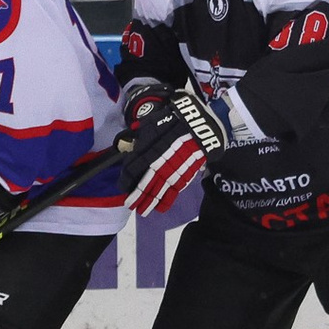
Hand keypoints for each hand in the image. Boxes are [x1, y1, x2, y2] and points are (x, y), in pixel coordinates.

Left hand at [117, 83, 223, 215]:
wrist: (205, 119)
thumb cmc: (177, 116)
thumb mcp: (155, 119)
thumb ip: (141, 131)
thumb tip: (129, 142)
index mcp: (152, 144)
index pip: (136, 165)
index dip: (129, 178)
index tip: (123, 188)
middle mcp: (163, 157)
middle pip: (148, 178)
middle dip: (139, 193)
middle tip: (131, 205)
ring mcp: (177, 164)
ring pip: (162, 185)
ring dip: (152, 199)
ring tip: (143, 211)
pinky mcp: (189, 169)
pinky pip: (177, 186)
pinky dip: (169, 197)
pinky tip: (161, 207)